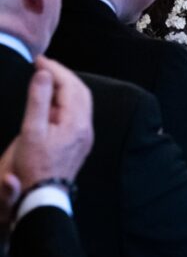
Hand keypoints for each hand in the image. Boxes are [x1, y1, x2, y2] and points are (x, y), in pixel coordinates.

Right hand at [0, 59, 93, 192]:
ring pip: (80, 102)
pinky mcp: (80, 142)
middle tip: (42, 65)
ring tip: (45, 78)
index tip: (39, 60)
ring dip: (65, 87)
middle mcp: (86, 126)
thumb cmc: (34, 166)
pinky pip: (77, 113)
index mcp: (76, 122)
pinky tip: (51, 101)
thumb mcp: (31, 132)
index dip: (55, 70)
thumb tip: (42, 74)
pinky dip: (66, 100)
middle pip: (79, 91)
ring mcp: (85, 135)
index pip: (70, 86)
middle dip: (62, 75)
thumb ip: (38, 101)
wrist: (42, 196)